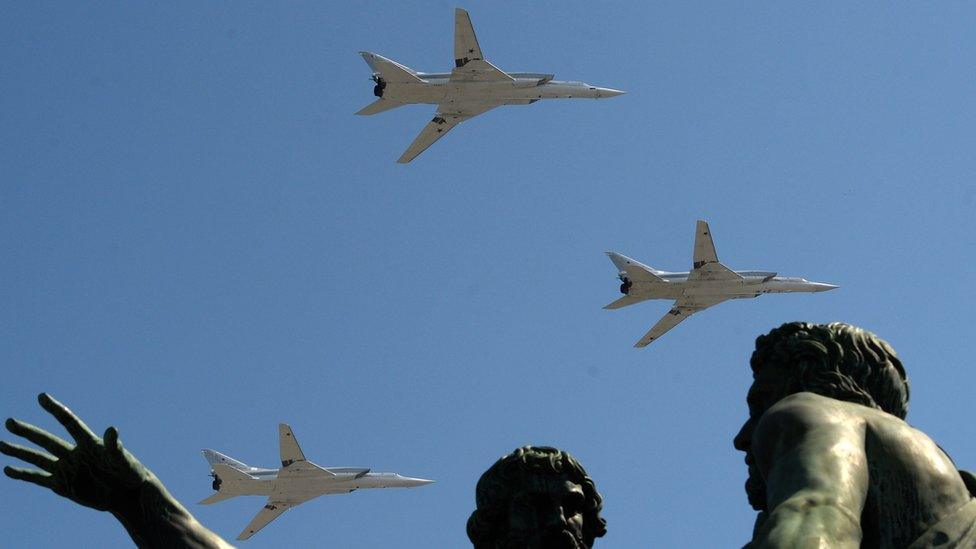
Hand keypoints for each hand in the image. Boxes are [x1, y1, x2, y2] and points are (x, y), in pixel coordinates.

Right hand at [2, 393, 149, 512]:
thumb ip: (115, 446)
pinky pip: (39, 478)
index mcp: (88, 443)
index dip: (55, 409)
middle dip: (27, 432)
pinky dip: (23, 474)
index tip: (41, 396)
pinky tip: (8, 469)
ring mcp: (67, 468)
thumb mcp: (123, 460)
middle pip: (46, 440)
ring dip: (19, 451)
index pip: (68, 422)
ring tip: (1, 444)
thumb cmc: (129, 473)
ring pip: (38, 458)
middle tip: (9, 422)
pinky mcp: (63, 485)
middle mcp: (74, 453)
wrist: (127, 494)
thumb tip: (112, 429)